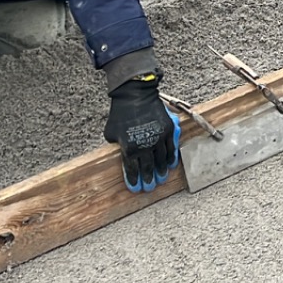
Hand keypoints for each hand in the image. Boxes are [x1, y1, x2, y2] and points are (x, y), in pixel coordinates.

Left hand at [104, 74, 180, 192]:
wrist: (135, 94)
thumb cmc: (120, 113)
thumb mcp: (111, 132)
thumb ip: (118, 145)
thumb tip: (123, 154)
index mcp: (129, 148)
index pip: (132, 169)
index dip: (134, 180)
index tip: (136, 188)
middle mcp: (146, 145)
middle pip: (148, 167)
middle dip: (149, 179)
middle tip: (150, 188)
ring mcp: (159, 137)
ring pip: (162, 159)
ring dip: (161, 171)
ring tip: (161, 178)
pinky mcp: (169, 129)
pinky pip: (171, 148)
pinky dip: (171, 157)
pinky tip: (170, 165)